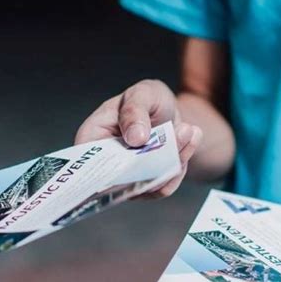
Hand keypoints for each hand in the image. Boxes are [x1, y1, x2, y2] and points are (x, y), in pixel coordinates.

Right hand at [75, 79, 201, 197]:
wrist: (167, 112)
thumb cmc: (146, 100)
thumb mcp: (142, 94)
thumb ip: (135, 112)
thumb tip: (135, 137)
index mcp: (92, 140)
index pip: (90, 165)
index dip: (108, 169)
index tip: (137, 155)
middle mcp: (105, 165)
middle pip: (122, 180)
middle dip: (154, 159)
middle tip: (181, 130)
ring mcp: (125, 180)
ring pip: (147, 185)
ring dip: (173, 160)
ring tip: (188, 130)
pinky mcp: (146, 186)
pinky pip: (163, 187)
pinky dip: (180, 165)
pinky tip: (189, 141)